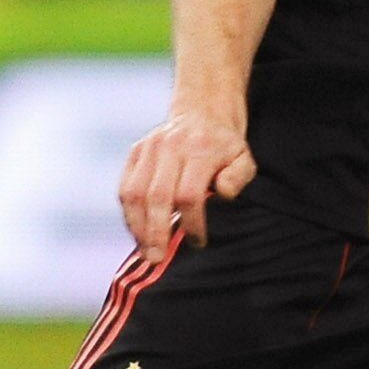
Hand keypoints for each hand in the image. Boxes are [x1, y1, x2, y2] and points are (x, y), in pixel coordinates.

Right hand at [117, 111, 256, 264]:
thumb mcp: (244, 157)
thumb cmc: (225, 145)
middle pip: (157, 197)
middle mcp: (170, 147)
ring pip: (134, 193)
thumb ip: (238, 177)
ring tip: (145, 250)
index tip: (198, 241)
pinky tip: (138, 232)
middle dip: (156, 233)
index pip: (189, 195)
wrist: (202, 110)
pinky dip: (128, 214)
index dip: (191, 224)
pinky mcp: (135, 151)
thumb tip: (224, 193)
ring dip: (137, 227)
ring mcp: (149, 147)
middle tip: (157, 258)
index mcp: (200, 150)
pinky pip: (125, 187)